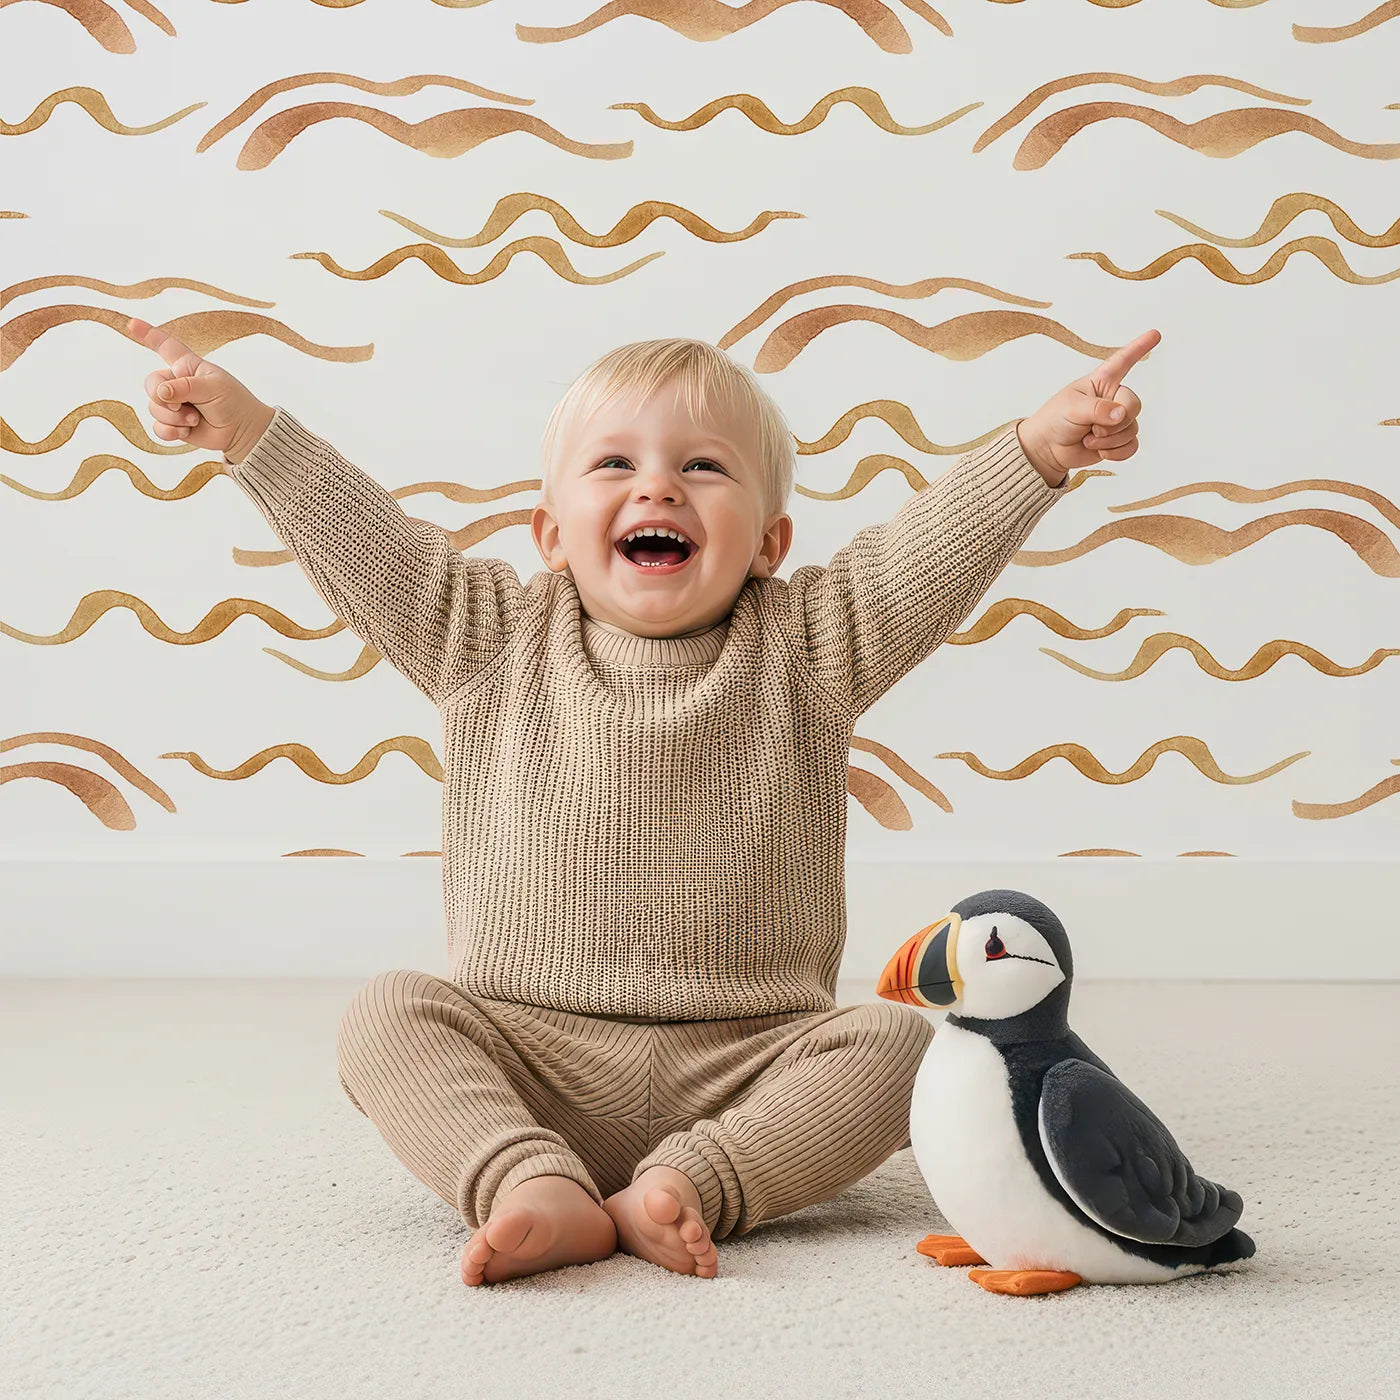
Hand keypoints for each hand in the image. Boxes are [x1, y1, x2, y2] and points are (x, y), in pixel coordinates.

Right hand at [123, 317, 273, 462]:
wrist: (242, 431)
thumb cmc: (233, 402)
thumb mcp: (212, 387)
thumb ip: (184, 387)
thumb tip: (160, 393)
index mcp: (187, 366)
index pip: (165, 345)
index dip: (148, 333)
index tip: (132, 323)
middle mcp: (177, 382)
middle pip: (151, 383)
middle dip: (162, 397)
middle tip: (182, 406)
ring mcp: (174, 403)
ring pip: (153, 407)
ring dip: (174, 417)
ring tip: (195, 419)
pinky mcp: (174, 423)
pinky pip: (157, 427)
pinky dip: (170, 431)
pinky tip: (186, 431)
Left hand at [1016, 328, 1159, 486]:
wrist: (1047, 449)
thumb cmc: (1054, 420)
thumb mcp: (1072, 408)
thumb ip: (1098, 409)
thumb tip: (1121, 414)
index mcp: (1101, 382)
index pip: (1123, 361)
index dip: (1139, 348)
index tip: (1155, 334)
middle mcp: (1112, 398)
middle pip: (1134, 405)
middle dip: (1115, 422)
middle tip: (1093, 428)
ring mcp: (1116, 420)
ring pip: (1132, 429)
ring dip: (1109, 440)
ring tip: (1088, 439)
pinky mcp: (1117, 441)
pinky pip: (1131, 446)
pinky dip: (1116, 452)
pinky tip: (1100, 451)